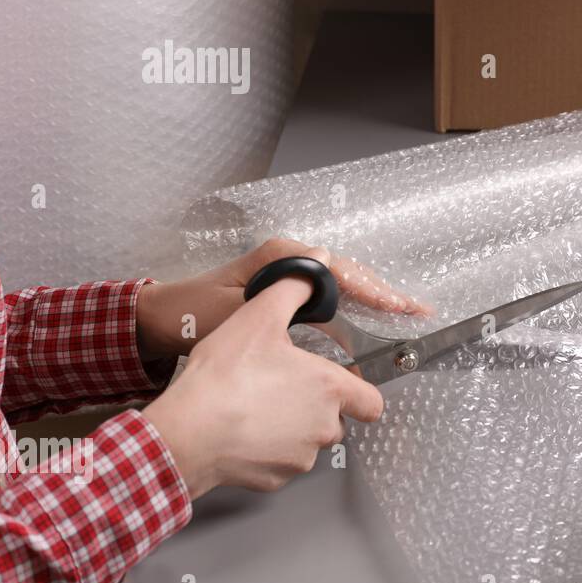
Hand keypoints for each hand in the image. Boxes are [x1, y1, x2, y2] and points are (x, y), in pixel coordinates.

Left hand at [136, 237, 430, 360]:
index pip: (340, 271)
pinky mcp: (285, 293)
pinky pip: (329, 298)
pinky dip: (354, 310)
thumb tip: (326, 258)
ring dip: (375, 300)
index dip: (373, 290)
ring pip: (343, 286)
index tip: (398, 305)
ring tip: (407, 312)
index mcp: (282, 257)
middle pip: (350, 274)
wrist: (163, 321)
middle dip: (385, 292)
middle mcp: (290, 260)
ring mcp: (289, 276)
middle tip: (419, 309)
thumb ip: (281, 286)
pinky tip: (370, 325)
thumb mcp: (236, 303)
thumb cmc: (194, 315)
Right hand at [142, 254, 384, 498]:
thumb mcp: (259, 318)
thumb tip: (314, 267)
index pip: (372, 402)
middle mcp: (324, 428)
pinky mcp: (274, 480)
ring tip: (256, 407)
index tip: (341, 384)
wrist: (187, 432)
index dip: (360, 393)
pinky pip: (279, 464)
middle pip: (336, 421)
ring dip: (291, 429)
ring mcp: (300, 458)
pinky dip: (266, 451)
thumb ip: (292, 290)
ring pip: (307, 443)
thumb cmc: (226, 377)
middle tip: (282, 387)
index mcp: (330, 389)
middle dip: (316, 407)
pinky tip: (241, 432)